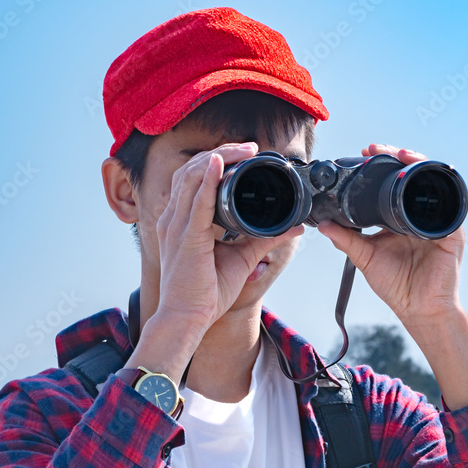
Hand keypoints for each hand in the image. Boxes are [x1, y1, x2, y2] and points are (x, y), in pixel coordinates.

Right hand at [153, 142, 303, 339]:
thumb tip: (292, 227)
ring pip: (192, 177)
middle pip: (192, 170)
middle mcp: (174, 218)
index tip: (245, 154)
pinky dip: (206, 180)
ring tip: (242, 149)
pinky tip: (218, 163)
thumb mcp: (241, 258)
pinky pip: (196, 202)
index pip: (194, 178)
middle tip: (249, 147)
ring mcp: (176, 227)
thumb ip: (265, 238)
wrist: (187, 320)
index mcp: (182, 221)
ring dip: (218, 158)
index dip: (217, 160)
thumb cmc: (205, 293)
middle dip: (222, 152)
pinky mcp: (186, 238)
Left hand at [317, 143, 464, 333]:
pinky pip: (449, 203)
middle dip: (397, 157)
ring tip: (401, 154)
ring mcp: (436, 221)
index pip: (392, 184)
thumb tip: (323, 225)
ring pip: (430, 182)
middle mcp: (418, 215)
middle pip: (411, 177)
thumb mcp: (366, 257)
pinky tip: (422, 177)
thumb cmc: (397, 285)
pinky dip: (437, 187)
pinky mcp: (451, 230)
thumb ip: (346, 240)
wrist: (419, 308)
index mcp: (399, 218)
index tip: (364, 154)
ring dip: (418, 164)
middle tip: (375, 149)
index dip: (381, 167)